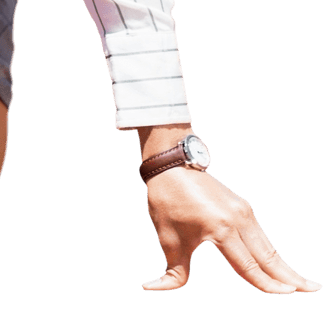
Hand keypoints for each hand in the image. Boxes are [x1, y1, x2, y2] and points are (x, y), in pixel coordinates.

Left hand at [142, 167, 321, 293]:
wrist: (171, 163)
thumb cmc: (167, 200)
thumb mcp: (165, 237)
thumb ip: (170, 271)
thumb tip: (152, 289)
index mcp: (221, 229)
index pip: (249, 266)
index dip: (267, 285)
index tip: (285, 295)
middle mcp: (238, 219)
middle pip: (268, 256)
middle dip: (289, 277)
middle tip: (311, 291)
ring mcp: (243, 211)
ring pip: (268, 246)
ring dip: (284, 266)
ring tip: (303, 285)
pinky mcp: (242, 206)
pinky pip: (261, 236)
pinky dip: (272, 252)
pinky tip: (280, 265)